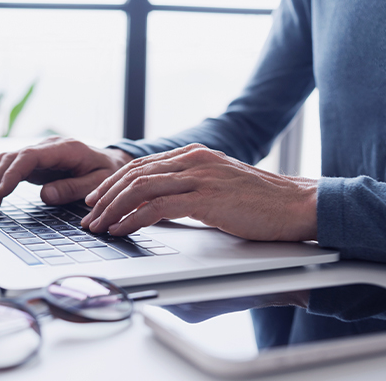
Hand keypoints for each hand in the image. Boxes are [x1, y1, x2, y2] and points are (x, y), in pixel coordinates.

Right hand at [0, 137, 132, 210]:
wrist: (112, 161)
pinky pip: (13, 167)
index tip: (0, 193)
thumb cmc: (107, 171)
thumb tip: (45, 195)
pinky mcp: (37, 162)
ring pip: (8, 161)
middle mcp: (49, 147)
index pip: (29, 156)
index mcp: (65, 148)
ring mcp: (41, 153)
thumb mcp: (98, 182)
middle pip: (12, 157)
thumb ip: (73, 188)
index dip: (11, 174)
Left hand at [81, 144, 317, 241]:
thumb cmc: (262, 201)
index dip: (113, 182)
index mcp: (194, 155)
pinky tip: (121, 230)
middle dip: (105, 196)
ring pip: (140, 188)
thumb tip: (158, 205)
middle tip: (88, 215)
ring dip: (112, 208)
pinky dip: (133, 219)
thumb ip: (189, 189)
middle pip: (134, 174)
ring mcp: (199, 176)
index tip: (96, 198)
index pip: (141, 165)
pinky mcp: (206, 198)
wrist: (298, 205)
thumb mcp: (219, 186)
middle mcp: (193, 160)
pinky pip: (157, 207)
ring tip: (97, 225)